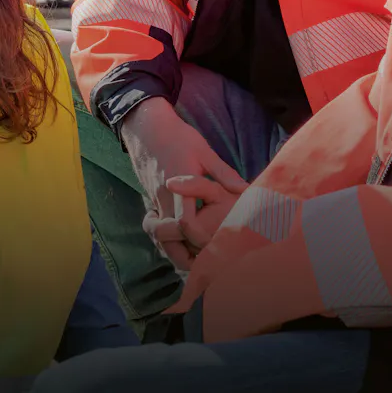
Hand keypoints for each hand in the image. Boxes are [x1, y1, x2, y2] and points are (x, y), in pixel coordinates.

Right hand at [120, 99, 246, 269]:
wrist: (146, 127)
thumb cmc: (178, 136)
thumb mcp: (204, 151)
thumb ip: (224, 173)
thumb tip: (245, 190)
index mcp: (177, 187)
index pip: (184, 223)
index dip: (199, 238)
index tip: (215, 245)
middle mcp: (162, 198)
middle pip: (165, 239)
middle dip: (182, 255)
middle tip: (205, 265)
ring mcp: (153, 201)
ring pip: (157, 237)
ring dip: (174, 250)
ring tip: (197, 260)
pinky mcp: (149, 200)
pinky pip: (156, 228)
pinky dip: (168, 239)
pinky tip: (184, 243)